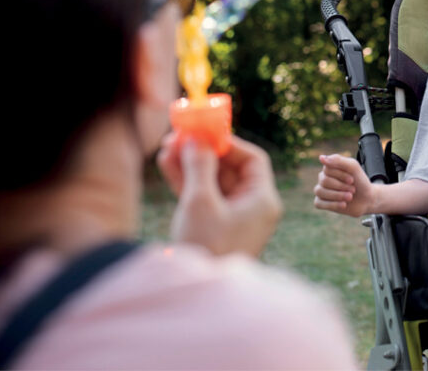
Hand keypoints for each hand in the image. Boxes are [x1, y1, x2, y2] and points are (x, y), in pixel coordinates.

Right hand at [157, 133, 281, 256]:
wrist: (197, 296)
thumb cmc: (206, 247)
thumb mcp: (200, 202)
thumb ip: (199, 166)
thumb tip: (196, 139)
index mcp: (262, 201)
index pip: (253, 160)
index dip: (228, 143)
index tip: (204, 132)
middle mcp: (252, 208)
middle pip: (230, 169)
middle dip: (204, 151)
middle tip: (178, 135)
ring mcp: (233, 219)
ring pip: (213, 181)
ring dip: (191, 164)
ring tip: (165, 147)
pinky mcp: (214, 227)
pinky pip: (203, 196)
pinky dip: (187, 182)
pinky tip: (166, 164)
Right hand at [314, 154, 375, 216]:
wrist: (366, 199)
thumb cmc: (359, 181)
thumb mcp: (353, 167)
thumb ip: (338, 160)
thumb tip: (321, 158)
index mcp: (329, 168)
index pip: (327, 169)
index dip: (341, 175)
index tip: (352, 180)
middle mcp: (323, 178)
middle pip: (324, 181)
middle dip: (341, 186)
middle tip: (353, 189)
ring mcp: (321, 190)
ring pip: (320, 191)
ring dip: (338, 195)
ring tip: (350, 197)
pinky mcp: (321, 202)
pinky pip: (318, 203)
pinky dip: (332, 204)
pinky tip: (343, 205)